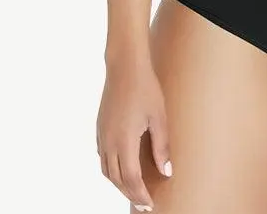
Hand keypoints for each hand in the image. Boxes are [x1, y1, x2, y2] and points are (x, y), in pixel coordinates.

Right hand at [96, 56, 172, 210]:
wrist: (125, 66)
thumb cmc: (145, 88)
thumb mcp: (159, 117)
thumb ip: (162, 147)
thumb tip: (167, 171)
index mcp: (124, 141)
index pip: (131, 179)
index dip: (140, 195)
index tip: (149, 205)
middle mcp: (109, 142)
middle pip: (116, 179)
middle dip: (130, 194)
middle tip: (143, 204)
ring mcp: (102, 135)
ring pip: (106, 170)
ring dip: (119, 184)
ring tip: (134, 189)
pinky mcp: (100, 128)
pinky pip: (102, 157)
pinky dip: (111, 169)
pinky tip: (122, 167)